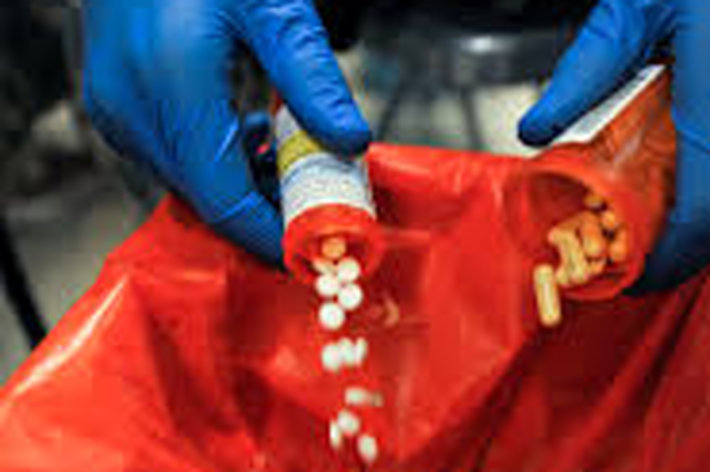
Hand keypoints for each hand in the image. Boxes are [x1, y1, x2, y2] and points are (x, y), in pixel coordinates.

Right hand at [82, 0, 371, 264]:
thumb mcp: (273, 9)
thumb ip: (312, 78)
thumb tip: (350, 141)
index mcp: (173, 87)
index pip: (225, 199)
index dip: (268, 235)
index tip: (306, 252)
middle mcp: (134, 112)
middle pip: (208, 201)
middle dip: (263, 214)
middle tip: (312, 206)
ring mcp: (118, 115)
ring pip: (191, 186)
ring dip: (242, 188)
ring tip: (288, 163)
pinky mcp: (116, 112)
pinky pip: (173, 163)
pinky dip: (216, 165)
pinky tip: (248, 137)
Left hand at [519, 0, 709, 291]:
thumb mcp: (635, 7)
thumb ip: (587, 68)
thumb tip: (538, 127)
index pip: (705, 203)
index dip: (674, 252)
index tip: (641, 274)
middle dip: (687, 246)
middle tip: (644, 261)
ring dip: (699, 220)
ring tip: (658, 231)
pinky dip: (705, 186)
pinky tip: (681, 185)